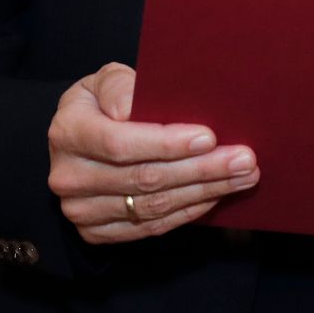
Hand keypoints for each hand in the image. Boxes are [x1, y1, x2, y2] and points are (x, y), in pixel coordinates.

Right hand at [46, 62, 258, 243]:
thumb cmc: (102, 103)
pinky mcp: (96, 233)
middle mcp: (69, 176)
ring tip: (243, 176)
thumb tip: (130, 107)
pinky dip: (188, 211)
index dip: (167, 143)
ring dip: (204, 191)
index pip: (121, 143)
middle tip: (244, 159)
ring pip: (153, 206)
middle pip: (144, 178)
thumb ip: (118, 86)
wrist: (79, 141)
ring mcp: (81, 210)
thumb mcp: (104, 80)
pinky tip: (216, 195)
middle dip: (201, 169)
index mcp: (68, 132)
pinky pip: (150, 227)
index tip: (209, 137)